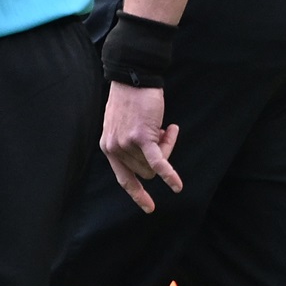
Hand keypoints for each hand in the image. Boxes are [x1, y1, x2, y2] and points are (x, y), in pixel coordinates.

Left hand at [99, 81, 181, 212]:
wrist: (133, 79)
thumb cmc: (132, 101)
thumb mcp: (124, 126)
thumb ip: (133, 144)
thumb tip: (155, 159)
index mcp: (108, 148)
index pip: (123, 178)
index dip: (137, 193)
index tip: (148, 206)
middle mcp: (114, 149)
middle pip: (147, 171)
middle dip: (161, 156)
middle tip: (165, 133)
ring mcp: (126, 144)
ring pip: (156, 164)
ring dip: (168, 147)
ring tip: (167, 128)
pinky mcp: (141, 137)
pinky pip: (159, 162)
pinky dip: (169, 175)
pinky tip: (177, 186)